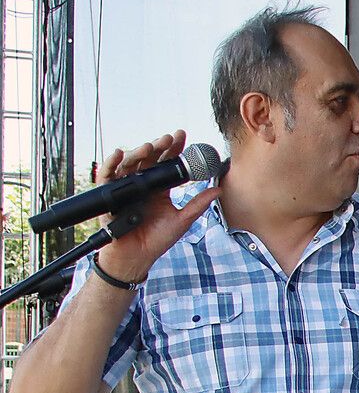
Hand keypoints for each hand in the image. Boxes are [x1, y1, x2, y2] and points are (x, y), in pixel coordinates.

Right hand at [94, 131, 219, 282]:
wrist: (137, 256)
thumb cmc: (157, 239)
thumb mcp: (182, 220)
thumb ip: (198, 204)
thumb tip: (218, 189)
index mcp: (160, 189)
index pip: (167, 164)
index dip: (174, 149)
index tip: (182, 135)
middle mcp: (143, 185)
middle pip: (149, 159)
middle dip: (158, 146)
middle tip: (169, 139)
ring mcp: (126, 188)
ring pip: (130, 163)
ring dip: (139, 152)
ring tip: (150, 146)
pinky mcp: (109, 194)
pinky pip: (107, 175)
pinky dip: (111, 163)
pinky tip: (120, 153)